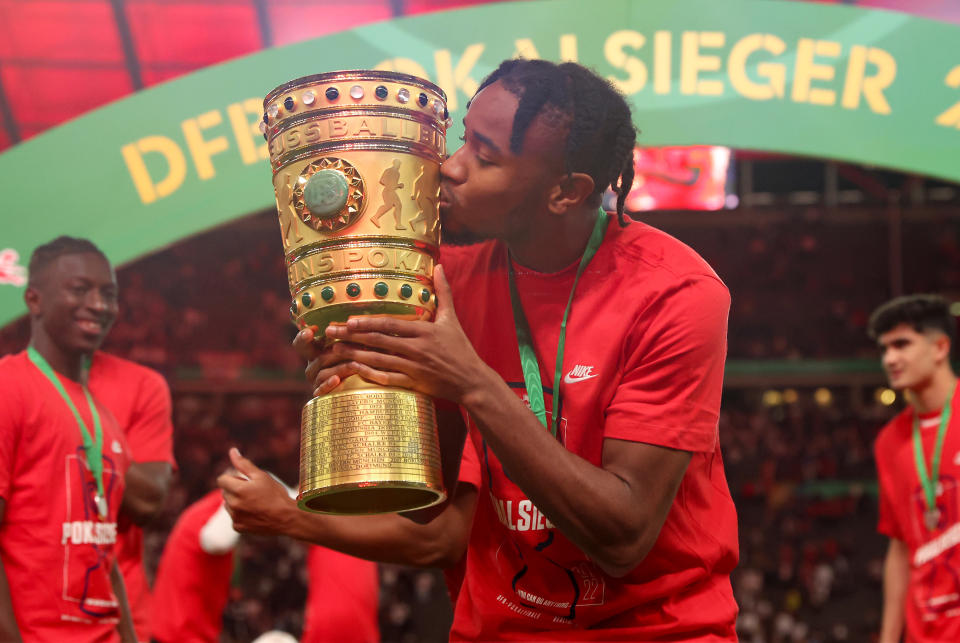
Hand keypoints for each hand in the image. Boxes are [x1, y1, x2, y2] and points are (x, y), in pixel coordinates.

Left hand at [218, 448, 297, 534]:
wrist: (286, 518)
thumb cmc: (275, 494)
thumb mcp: (261, 476)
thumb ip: (244, 464)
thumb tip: (232, 451)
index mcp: (238, 489)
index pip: (222, 480)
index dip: (232, 477)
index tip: (243, 479)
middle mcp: (234, 505)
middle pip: (225, 492)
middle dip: (234, 488)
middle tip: (253, 490)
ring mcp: (235, 517)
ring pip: (228, 504)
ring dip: (236, 501)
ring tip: (254, 502)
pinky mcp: (238, 527)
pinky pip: (234, 516)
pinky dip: (240, 513)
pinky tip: (254, 512)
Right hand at [293, 326, 360, 396]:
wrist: (359, 385)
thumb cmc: (356, 358)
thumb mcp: (350, 345)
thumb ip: (345, 335)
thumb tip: (351, 321)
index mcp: (315, 351)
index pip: (300, 344)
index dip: (303, 337)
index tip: (311, 331)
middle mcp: (312, 366)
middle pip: (317, 358)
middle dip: (335, 353)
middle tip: (348, 349)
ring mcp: (315, 381)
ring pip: (322, 373)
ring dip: (339, 368)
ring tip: (353, 365)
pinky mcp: (321, 394)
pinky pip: (321, 390)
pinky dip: (328, 384)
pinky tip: (336, 380)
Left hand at [323, 264, 490, 403]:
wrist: (472, 381)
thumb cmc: (461, 349)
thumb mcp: (452, 319)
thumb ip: (443, 292)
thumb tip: (439, 266)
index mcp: (424, 331)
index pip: (391, 325)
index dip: (368, 322)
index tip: (349, 319)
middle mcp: (417, 349)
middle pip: (379, 341)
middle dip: (352, 336)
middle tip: (331, 331)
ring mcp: (414, 368)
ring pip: (379, 360)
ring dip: (355, 354)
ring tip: (335, 349)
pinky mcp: (413, 384)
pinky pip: (387, 378)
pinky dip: (370, 374)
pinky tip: (355, 369)